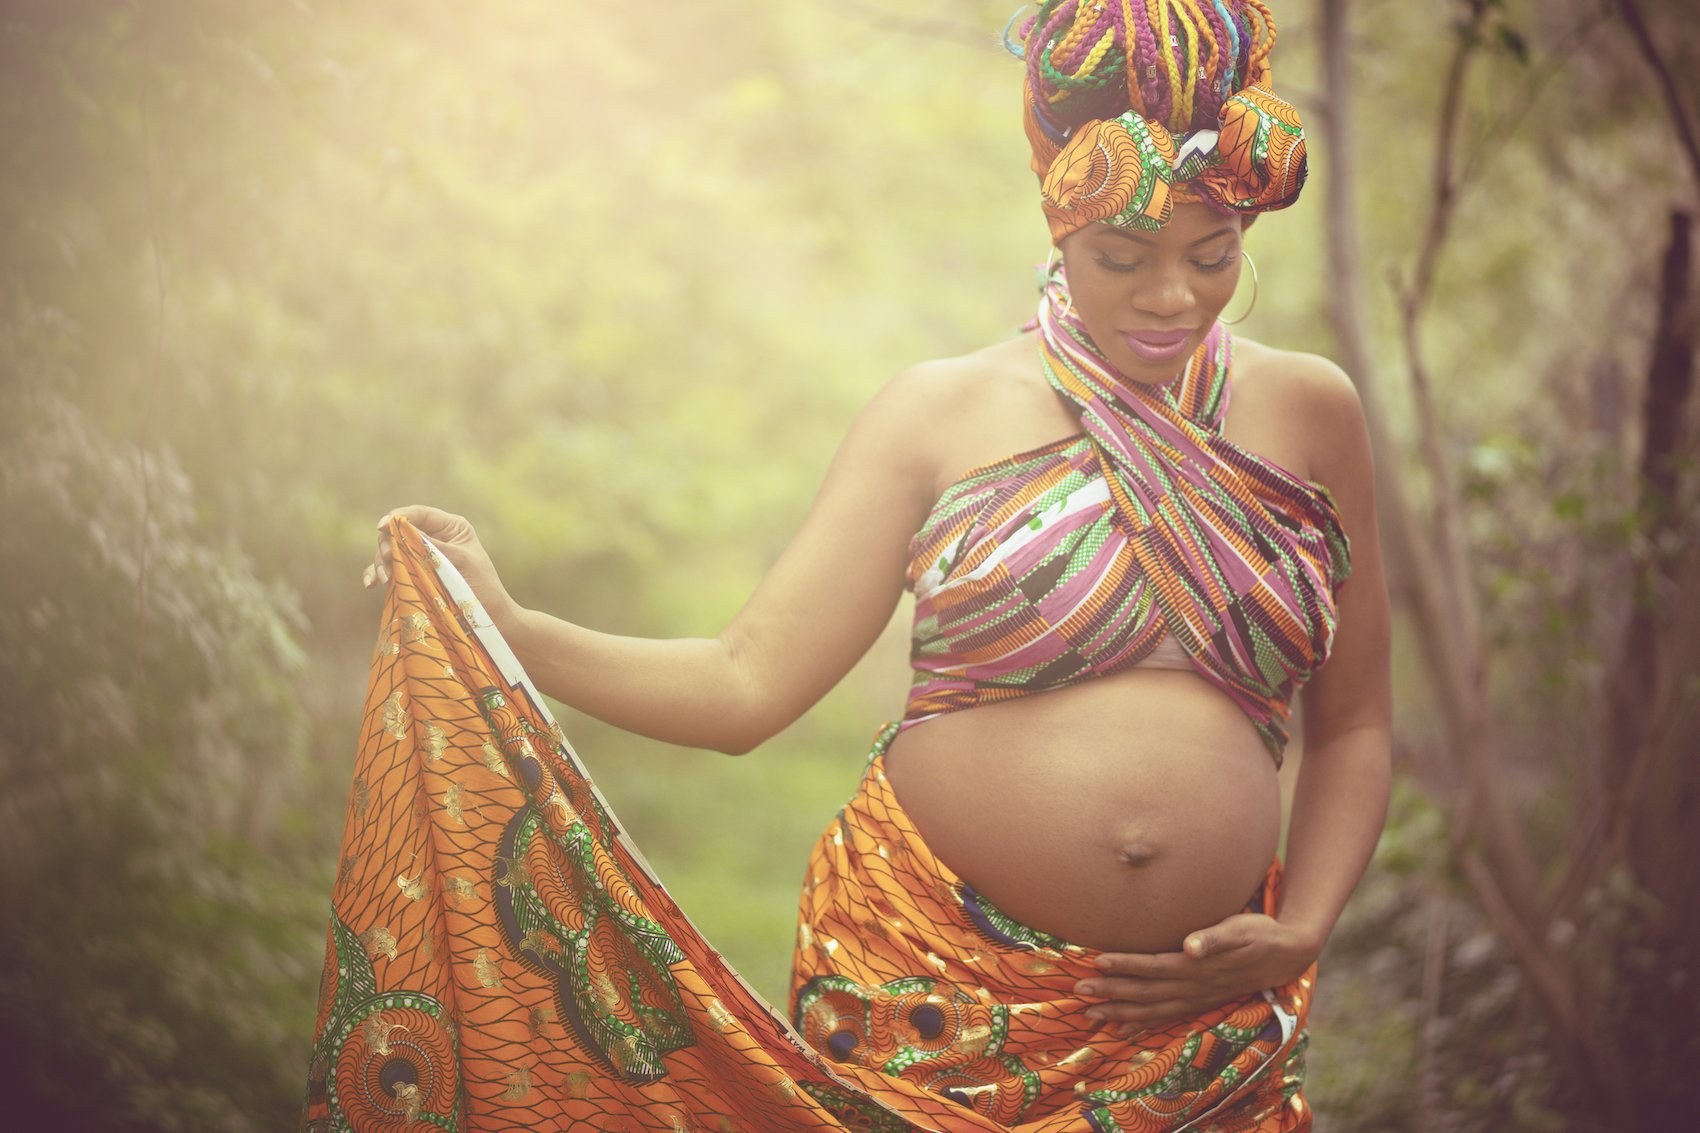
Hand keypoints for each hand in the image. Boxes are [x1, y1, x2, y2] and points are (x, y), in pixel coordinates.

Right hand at [363, 505, 519, 626]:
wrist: (489, 619)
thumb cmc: (482, 587)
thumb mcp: (460, 562)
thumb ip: (432, 545)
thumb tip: (402, 528)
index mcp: (451, 527)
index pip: (419, 514)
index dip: (397, 517)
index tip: (381, 526)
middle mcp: (434, 538)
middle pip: (398, 531)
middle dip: (388, 544)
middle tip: (387, 562)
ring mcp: (421, 557)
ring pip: (390, 550)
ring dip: (381, 561)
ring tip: (383, 579)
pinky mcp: (413, 575)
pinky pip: (390, 569)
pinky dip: (377, 573)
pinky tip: (371, 583)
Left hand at [1075, 914, 1318, 1032]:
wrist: (1284, 955)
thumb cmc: (1259, 934)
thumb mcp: (1240, 928)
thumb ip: (1214, 938)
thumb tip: (1190, 945)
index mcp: (1197, 967)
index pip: (1154, 966)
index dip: (1125, 964)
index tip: (1097, 961)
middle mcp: (1193, 987)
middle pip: (1146, 991)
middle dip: (1111, 991)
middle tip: (1078, 990)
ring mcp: (1196, 998)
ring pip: (1151, 1009)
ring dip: (1119, 1011)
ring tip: (1089, 1013)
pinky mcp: (1199, 1002)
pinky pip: (1165, 1017)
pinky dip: (1141, 1023)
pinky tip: (1121, 1027)